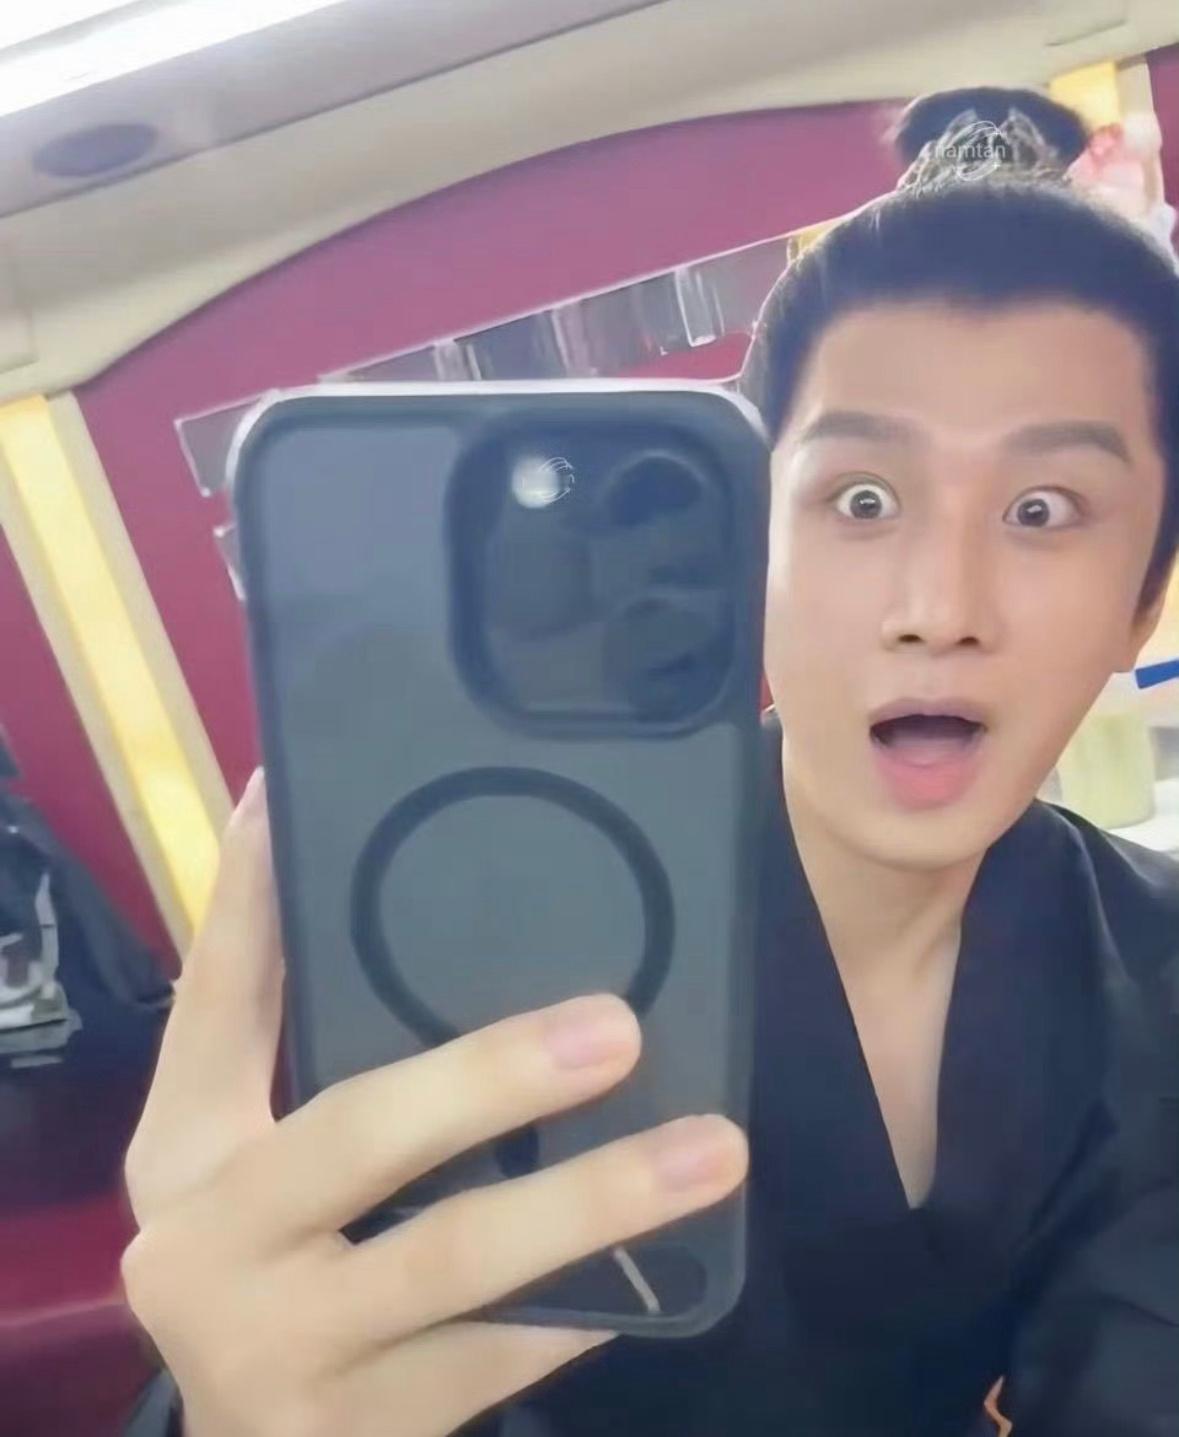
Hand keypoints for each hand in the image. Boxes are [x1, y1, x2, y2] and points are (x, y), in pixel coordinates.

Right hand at [121, 773, 747, 1436]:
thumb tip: (415, 912)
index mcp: (182, 1151)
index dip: (252, 896)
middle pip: (355, 1132)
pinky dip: (584, 1305)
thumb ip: (320, 1063)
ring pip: (453, 1258)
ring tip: (712, 1151)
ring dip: (591, 1201)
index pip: (215, 999)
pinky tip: (665, 1266)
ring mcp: (276, 1350)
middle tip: (620, 1027)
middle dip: (489, 1075)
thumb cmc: (272, 1275)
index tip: (294, 792)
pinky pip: (497, 1357)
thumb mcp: (267, 1172)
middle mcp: (204, 1244)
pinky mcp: (354, 1435)